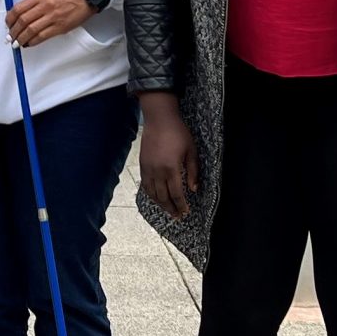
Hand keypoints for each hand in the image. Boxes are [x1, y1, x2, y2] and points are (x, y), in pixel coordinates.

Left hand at [5, 0, 91, 48]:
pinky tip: (29, 44)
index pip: (18, 9)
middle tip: (10, 37)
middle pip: (23, 21)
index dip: (10, 19)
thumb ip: (33, 3)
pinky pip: (42, 36)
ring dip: (21, 39)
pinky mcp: (59, 27)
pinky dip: (33, 42)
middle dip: (13, 31)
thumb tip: (20, 16)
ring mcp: (52, 17)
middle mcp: (45, 6)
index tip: (8, 24)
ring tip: (17, 43)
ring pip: (30, 30)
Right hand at [136, 93, 198, 219]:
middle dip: (171, 209)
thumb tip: (194, 188)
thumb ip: (193, 171)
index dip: (181, 205)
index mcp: (171, 168)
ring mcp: (148, 168)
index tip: (185, 212)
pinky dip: (150, 194)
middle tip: (177, 216)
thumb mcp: (191, 150)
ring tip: (167, 211)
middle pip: (163, 197)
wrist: (159, 119)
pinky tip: (156, 197)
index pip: (176, 194)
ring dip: (160, 204)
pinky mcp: (142, 164)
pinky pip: (145, 184)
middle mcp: (158, 171)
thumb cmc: (178, 132)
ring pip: (152, 193)